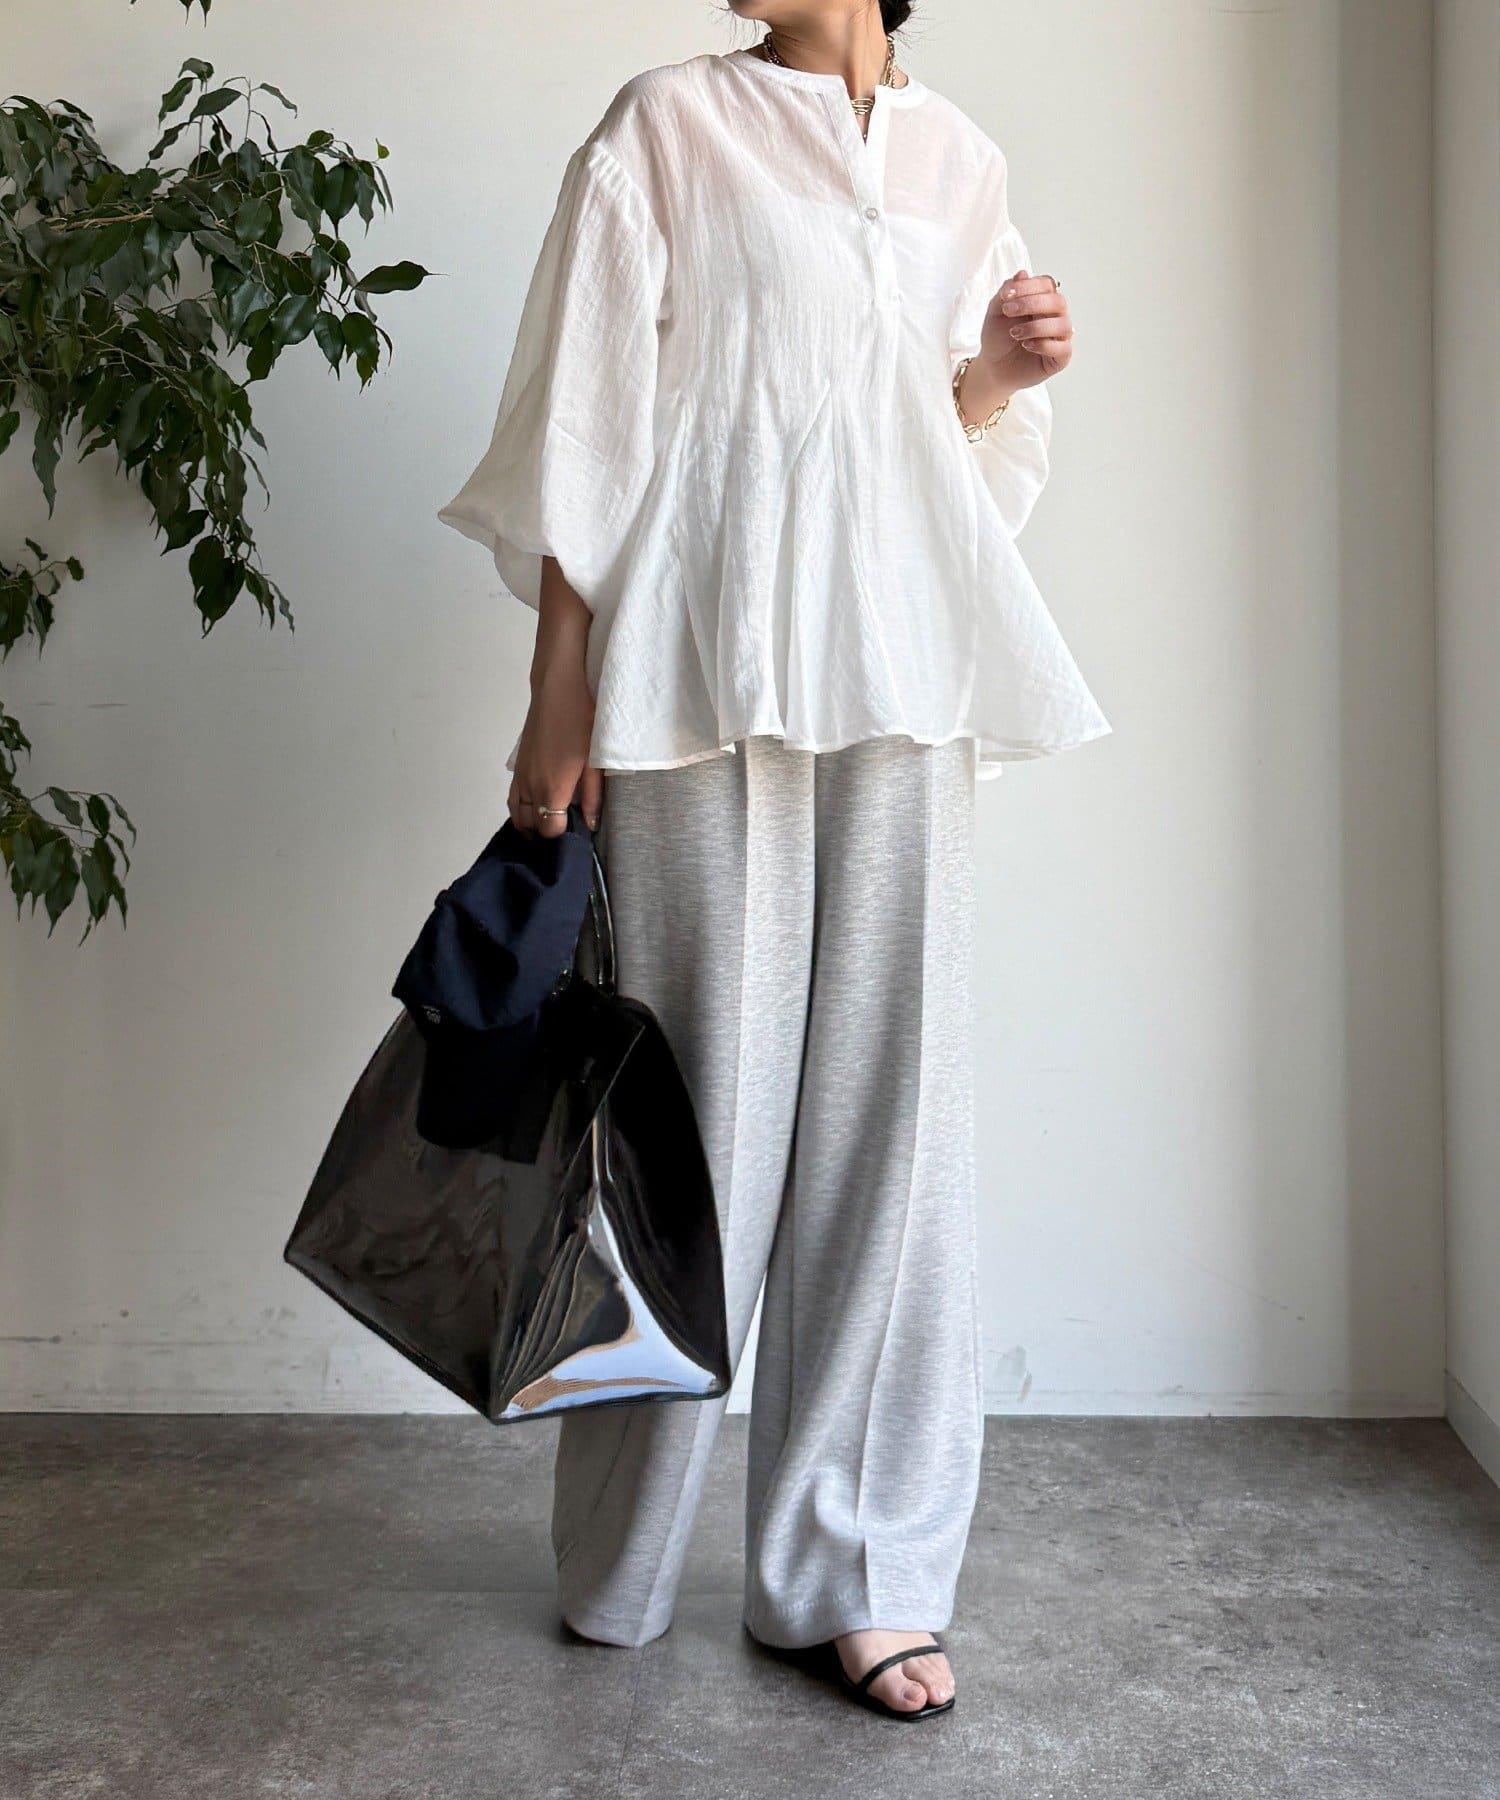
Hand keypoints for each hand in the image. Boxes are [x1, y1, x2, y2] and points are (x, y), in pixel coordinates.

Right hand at [509, 557, 602, 837]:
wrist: (558, 682)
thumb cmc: (581, 717)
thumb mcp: (595, 759)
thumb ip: (591, 796)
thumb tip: (590, 823)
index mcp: (550, 788)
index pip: (549, 832)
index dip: (563, 838)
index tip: (577, 834)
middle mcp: (530, 785)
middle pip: (529, 827)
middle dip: (544, 834)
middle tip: (565, 830)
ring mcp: (521, 773)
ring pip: (516, 813)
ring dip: (531, 821)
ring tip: (552, 820)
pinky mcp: (519, 760)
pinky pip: (512, 796)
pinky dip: (522, 806)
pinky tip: (538, 802)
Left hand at [977, 267, 1073, 391]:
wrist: (992, 367)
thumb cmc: (997, 337)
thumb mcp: (995, 312)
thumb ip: (1006, 292)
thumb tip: (1023, 273)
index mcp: (1043, 300)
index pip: (1047, 284)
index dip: (1029, 286)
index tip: (1005, 296)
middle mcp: (1055, 316)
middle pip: (1059, 301)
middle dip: (1032, 304)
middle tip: (1008, 311)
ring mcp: (1060, 337)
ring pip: (1063, 325)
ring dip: (1036, 327)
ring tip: (1014, 333)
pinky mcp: (1060, 358)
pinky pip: (1064, 349)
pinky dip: (1045, 345)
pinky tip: (1027, 345)